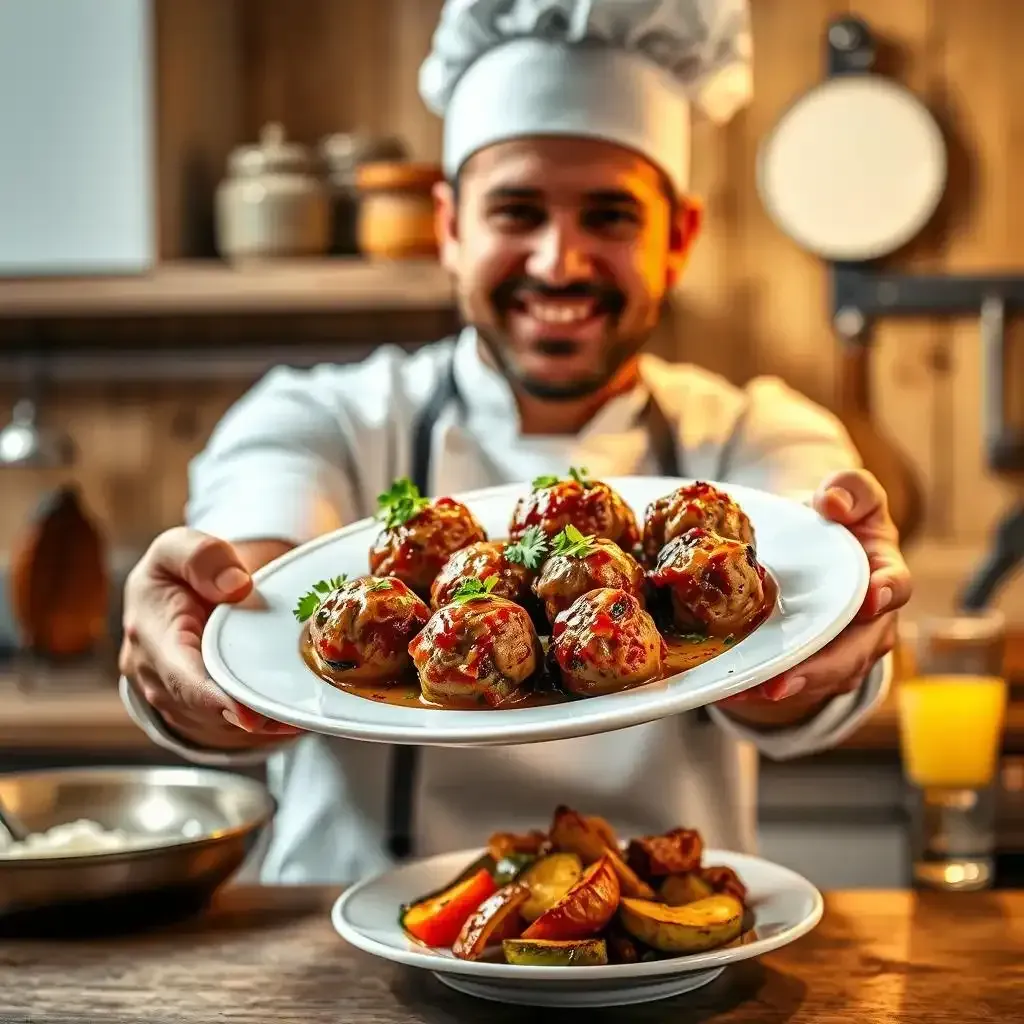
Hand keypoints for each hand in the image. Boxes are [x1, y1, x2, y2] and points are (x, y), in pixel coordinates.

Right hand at [119, 527, 302, 749]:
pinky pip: (223, 725)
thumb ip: (202, 556)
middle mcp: (155, 676)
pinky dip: (256, 723)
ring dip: (257, 724)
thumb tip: (236, 586)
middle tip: (293, 719)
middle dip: (248, 716)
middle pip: (203, 707)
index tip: (248, 714)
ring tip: (300, 716)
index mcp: (151, 635)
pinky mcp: (192, 709)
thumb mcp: (178, 547)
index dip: (214, 699)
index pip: (180, 675)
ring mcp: (172, 698)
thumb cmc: (176, 573)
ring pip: (215, 722)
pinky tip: (289, 715)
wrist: (171, 595)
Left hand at [718, 469, 911, 725]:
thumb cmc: (834, 520)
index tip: (870, 599)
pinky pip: (795, 682)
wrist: (808, 544)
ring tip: (751, 692)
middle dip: (821, 668)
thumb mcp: (845, 494)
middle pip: (855, 651)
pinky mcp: (814, 664)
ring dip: (790, 687)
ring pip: (825, 676)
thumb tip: (831, 502)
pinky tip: (730, 691)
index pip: (895, 587)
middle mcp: (871, 621)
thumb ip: (849, 489)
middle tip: (783, 681)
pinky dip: (762, 689)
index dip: (885, 594)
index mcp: (884, 574)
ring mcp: (844, 647)